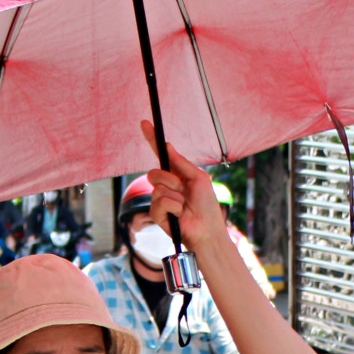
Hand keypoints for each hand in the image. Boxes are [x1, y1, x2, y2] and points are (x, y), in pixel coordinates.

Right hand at [138, 123, 228, 249]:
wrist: (207, 230)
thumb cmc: (207, 205)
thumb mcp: (198, 178)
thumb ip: (182, 163)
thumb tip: (167, 146)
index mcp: (176, 175)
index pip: (161, 155)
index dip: (152, 140)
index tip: (145, 123)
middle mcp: (165, 186)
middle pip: (155, 172)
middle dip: (171, 179)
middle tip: (184, 191)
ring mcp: (160, 200)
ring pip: (158, 187)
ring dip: (176, 195)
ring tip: (185, 206)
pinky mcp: (157, 214)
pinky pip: (159, 201)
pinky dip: (174, 206)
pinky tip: (180, 214)